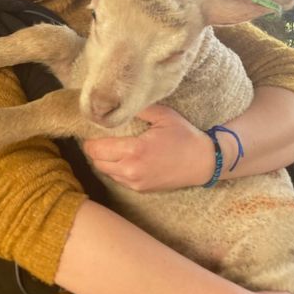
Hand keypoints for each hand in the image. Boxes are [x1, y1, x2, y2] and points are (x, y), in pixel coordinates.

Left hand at [82, 104, 213, 190]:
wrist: (203, 162)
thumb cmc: (185, 136)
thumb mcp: (163, 115)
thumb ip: (139, 109)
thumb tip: (119, 104)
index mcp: (134, 150)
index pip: (96, 149)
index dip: (90, 140)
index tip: (92, 131)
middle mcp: (131, 169)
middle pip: (97, 162)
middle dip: (95, 150)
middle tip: (99, 138)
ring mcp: (136, 182)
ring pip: (106, 172)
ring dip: (104, 160)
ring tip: (111, 147)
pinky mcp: (141, 189)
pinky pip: (119, 179)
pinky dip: (116, 169)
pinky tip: (124, 158)